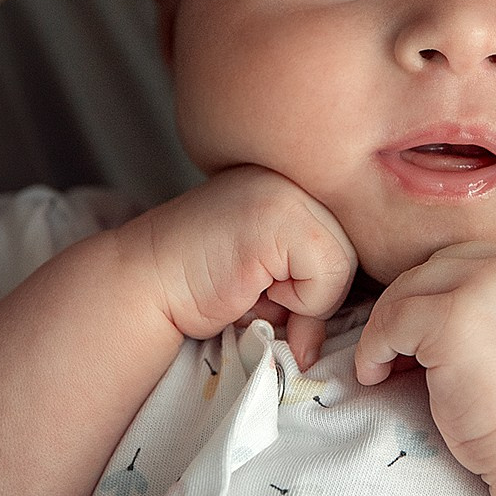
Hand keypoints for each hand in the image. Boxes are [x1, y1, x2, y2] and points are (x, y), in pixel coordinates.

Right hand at [123, 165, 356, 363]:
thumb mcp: (275, 276)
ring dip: (304, 299)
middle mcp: (293, 174)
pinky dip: (299, 302)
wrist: (143, 285)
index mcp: (294, 178)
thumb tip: (352, 321)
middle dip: (314, 292)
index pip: (350, 236)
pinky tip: (251, 286)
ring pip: (345, 263)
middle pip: (353, 249)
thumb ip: (318, 282)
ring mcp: (287, 190)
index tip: (271, 287)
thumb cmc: (203, 286)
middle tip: (259, 292)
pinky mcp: (280, 217)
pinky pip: (328, 275)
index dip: (319, 280)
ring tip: (253, 285)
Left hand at [353, 242, 495, 483]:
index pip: (488, 257)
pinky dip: (374, 346)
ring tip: (385, 363)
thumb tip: (432, 298)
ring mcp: (491, 284)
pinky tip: (376, 374)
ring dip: (390, 322)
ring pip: (414, 283)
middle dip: (419, 303)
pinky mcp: (454, 316)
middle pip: (448, 262)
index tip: (439, 335)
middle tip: (403, 349)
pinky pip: (393, 318)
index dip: (456, 293)